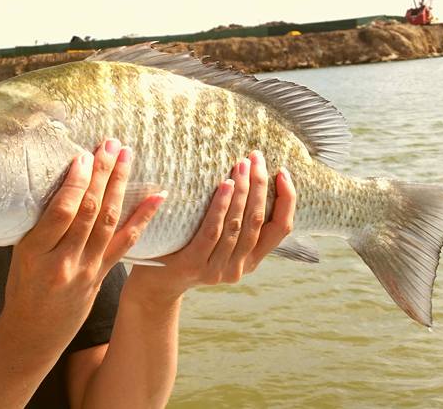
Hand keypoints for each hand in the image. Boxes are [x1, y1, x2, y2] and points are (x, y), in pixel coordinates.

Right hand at [0, 138, 165, 345]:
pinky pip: (126, 243)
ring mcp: (86, 270)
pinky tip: (156, 196)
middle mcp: (63, 261)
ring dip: (120, 186)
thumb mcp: (19, 253)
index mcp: (35, 252)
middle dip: (102, 175)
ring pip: (109, 222)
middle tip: (111, 145)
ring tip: (127, 157)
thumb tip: (62, 182)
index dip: (76, 182)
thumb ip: (40, 224)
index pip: (61, 211)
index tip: (85, 155)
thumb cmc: (23, 286)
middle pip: (88, 211)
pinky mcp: (102, 275)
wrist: (35, 331)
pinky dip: (143, 217)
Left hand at [125, 150, 295, 303]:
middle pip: (257, 220)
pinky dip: (221, 207)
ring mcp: (216, 269)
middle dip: (260, 185)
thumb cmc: (187, 252)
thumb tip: (251, 178)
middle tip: (257, 157)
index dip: (287, 200)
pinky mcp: (193, 265)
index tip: (283, 172)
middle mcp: (239, 268)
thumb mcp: (220, 244)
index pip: (281, 229)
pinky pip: (212, 232)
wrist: (155, 286)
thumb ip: (236, 224)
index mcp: (251, 261)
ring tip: (242, 165)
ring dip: (243, 191)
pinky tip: (225, 185)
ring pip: (237, 225)